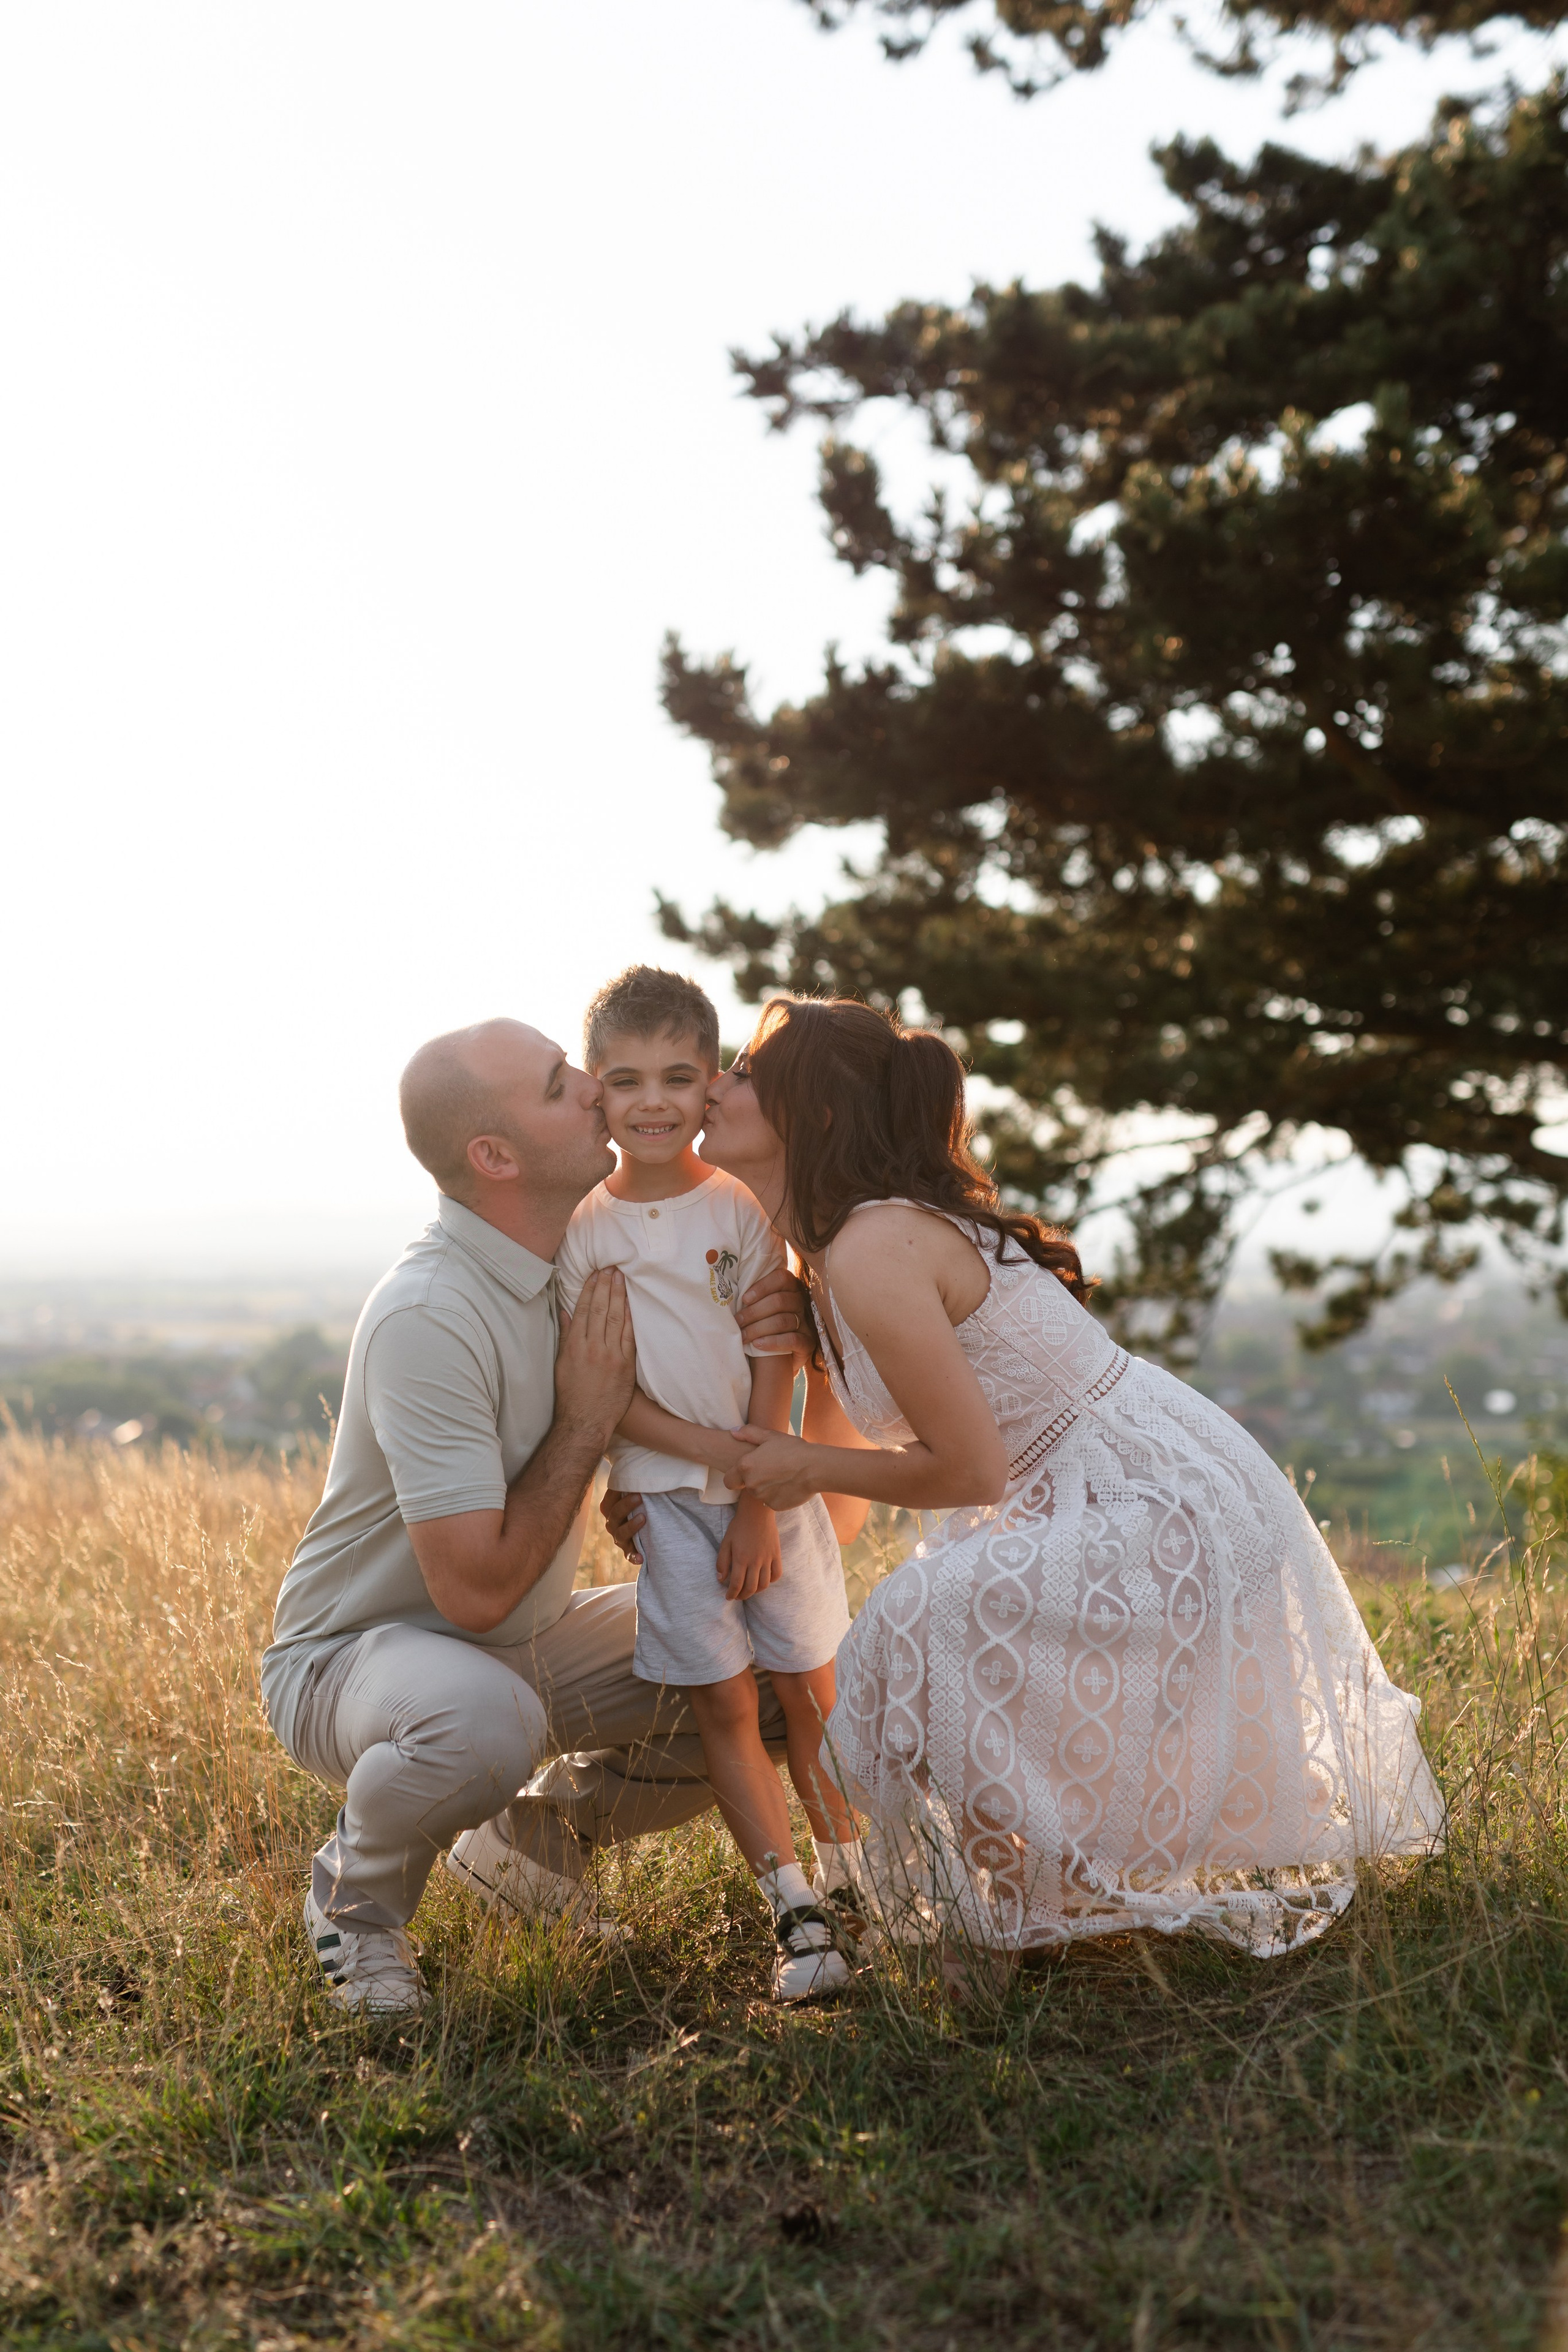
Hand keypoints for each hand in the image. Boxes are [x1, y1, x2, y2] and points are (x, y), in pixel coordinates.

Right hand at [555, 1268, 635, 1442]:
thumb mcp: (561, 1364)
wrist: (585, 1421)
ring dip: (619, 1296)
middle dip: (606, 1286)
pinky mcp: (625, 1365)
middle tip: (611, 1267)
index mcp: (574, 1346)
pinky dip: (630, 1318)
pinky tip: (632, 1303)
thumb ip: (565, 1336)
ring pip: (615, 1318)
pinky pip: (629, 1336)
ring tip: (622, 1278)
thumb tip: (565, 1312)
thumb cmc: (571, 1394)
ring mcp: (610, 1356)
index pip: (582, 1310)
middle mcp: (592, 1348)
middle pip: (599, 1309)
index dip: (589, 1290)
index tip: (595, 1274)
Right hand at [600, 1485, 645, 1562]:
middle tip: (640, 1497)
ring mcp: (620, 1538)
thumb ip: (637, 1482)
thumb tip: (648, 1456)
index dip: (617, 1494)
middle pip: (613, 1516)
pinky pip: (629, 1556)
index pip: (608, 1502)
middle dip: (625, 1506)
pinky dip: (634, 1557)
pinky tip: (641, 1558)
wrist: (650, 1526)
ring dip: (630, 1527)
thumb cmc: (643, 1503)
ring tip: (644, 1519)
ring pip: (619, 1535)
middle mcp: (612, 1524)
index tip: (633, 1486)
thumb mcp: (638, 1492)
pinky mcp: (630, 1551)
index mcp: (612, 1509)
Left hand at [715, 1491, 782, 1599]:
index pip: (736, 1584)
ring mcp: (767, 1558)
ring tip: (749, 1590)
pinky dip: (771, 1581)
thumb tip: (721, 1579)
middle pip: (751, 1588)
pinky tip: (763, 1580)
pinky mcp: (776, 1555)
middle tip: (737, 1596)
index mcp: (740, 1558)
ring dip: (756, 1591)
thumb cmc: (739, 1526)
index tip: (728, 1597)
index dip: (732, 1594)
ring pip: (764, 1584)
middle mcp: (755, 1561)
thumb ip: (722, 1562)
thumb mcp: (725, 1542)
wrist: (757, 1512)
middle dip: (742, 1596)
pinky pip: (777, 1574)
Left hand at [724, 1426, 821, 1510]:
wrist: (815, 1468)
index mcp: (746, 1466)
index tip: (746, 1472)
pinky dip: (777, 1495)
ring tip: (782, 1475)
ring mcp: (763, 1497)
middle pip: (746, 1486)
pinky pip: (772, 1501)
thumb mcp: (770, 1436)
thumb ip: (748, 1433)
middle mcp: (751, 1484)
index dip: (735, 1476)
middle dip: (754, 1480)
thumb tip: (733, 1432)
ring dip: (766, 1487)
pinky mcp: (775, 1506)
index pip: (728, 1480)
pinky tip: (788, 1484)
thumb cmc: (793, 1449)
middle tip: (771, 1469)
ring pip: (759, 1494)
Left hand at [737, 1264, 810, 1366]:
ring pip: (783, 1320)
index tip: (744, 1299)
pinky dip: (773, 1342)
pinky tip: (758, 1345)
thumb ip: (753, 1299)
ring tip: (743, 1336)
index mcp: (791, 1288)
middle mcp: (801, 1303)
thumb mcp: (760, 1310)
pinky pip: (793, 1339)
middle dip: (754, 1311)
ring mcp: (806, 1323)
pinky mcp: (808, 1343)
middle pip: (779, 1301)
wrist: (778, 1360)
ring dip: (758, 1328)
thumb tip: (729, 1292)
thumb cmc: (763, 1328)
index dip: (762, 1286)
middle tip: (737, 1322)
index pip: (781, 1278)